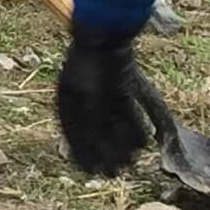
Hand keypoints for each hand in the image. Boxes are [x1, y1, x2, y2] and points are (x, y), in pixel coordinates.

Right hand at [55, 23, 159, 176]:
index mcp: (67, 100)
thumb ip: (87, 125)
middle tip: (113, 173)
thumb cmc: (88, 67)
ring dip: (120, 144)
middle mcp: (84, 98)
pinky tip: (143, 142)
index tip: (90, 171)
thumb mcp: (82, 99)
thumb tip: (93, 151)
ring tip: (130, 162)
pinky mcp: (122, 88)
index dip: (81, 154)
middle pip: (94, 132)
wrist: (106, 36)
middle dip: (104, 153)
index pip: (72, 134)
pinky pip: (127, 113)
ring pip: (113, 125)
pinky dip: (133, 128)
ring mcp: (103, 92)